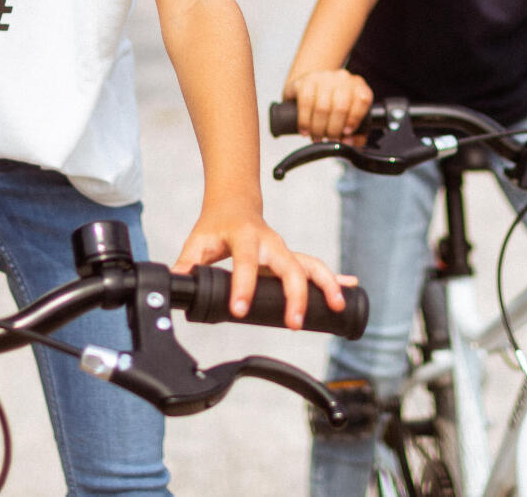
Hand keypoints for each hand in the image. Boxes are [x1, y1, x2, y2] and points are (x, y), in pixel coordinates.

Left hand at [170, 204, 356, 329]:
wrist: (235, 203)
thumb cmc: (217, 225)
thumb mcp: (199, 241)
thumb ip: (187, 263)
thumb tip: (176, 284)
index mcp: (245, 238)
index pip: (246, 262)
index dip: (243, 286)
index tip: (239, 310)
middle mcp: (271, 242)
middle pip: (290, 265)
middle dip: (295, 294)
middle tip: (295, 323)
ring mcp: (284, 250)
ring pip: (311, 264)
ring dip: (326, 284)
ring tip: (337, 304)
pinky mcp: (291, 258)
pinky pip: (317, 267)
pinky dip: (335, 279)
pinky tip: (350, 291)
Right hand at [286, 68, 373, 141]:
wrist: (312, 89)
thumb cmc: (334, 107)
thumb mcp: (350, 120)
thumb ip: (357, 136)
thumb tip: (348, 142)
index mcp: (359, 87)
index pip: (362, 101)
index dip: (354, 120)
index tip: (346, 133)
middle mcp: (343, 79)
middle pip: (341, 107)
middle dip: (334, 130)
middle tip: (329, 140)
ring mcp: (324, 77)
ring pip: (322, 107)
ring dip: (318, 128)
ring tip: (317, 137)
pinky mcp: (306, 81)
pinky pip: (305, 102)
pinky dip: (305, 120)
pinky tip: (305, 130)